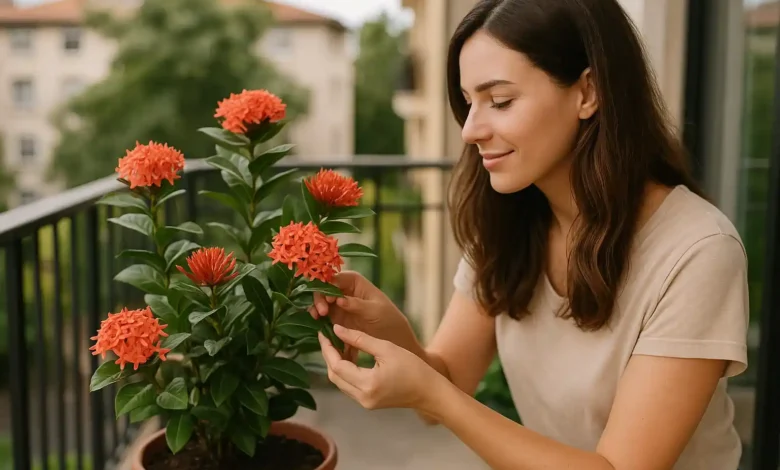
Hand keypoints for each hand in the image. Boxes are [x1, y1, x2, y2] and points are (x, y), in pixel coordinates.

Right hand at [308, 271, 422, 360]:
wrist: (393, 337)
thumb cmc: (388, 318)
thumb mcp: (375, 310)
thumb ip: (356, 304)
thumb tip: (339, 299)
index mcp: (354, 281)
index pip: (334, 277)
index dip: (327, 286)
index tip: (329, 299)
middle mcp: (343, 289)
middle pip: (323, 288)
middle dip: (320, 298)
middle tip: (322, 312)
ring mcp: (338, 303)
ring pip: (320, 301)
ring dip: (316, 308)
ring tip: (319, 317)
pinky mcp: (336, 317)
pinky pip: (322, 315)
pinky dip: (318, 318)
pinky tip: (318, 324)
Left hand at [318, 324, 441, 410]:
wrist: (430, 392)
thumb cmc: (413, 368)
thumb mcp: (386, 348)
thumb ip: (360, 339)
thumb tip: (337, 330)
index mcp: (367, 384)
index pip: (337, 366)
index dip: (327, 348)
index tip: (323, 332)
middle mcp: (362, 397)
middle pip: (334, 376)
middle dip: (328, 356)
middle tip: (326, 337)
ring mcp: (364, 402)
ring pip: (340, 382)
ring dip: (335, 364)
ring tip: (335, 344)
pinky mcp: (368, 402)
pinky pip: (349, 386)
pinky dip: (345, 372)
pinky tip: (348, 356)